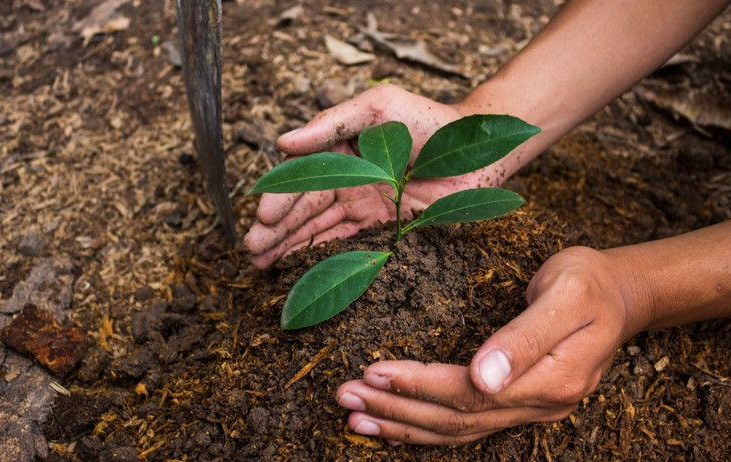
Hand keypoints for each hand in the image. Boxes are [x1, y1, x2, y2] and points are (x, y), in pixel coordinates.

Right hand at [244, 84, 504, 268]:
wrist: (478, 150)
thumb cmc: (428, 119)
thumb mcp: (377, 106)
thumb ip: (332, 123)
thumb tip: (283, 142)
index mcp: (340, 153)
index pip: (302, 178)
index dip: (280, 198)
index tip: (263, 218)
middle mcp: (348, 182)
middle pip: (304, 209)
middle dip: (276, 230)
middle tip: (251, 252)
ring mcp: (365, 207)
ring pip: (320, 229)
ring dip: (290, 247)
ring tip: (262, 264)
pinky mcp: (385, 229)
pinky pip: (349, 244)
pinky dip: (323, 256)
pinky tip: (299, 268)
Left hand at [335, 246, 647, 444]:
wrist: (620, 296)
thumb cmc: (590, 283)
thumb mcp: (567, 294)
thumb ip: (526, 336)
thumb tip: (483, 377)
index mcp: (553, 379)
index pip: (472, 394)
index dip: (421, 386)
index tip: (375, 372)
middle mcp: (540, 405)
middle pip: (457, 419)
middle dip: (398, 408)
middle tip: (345, 395)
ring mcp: (531, 410)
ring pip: (458, 430)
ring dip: (404, 426)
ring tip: (355, 416)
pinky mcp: (520, 404)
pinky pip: (467, 426)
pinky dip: (427, 430)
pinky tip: (395, 426)